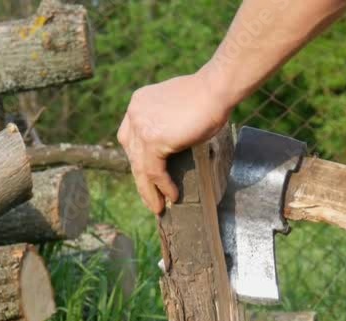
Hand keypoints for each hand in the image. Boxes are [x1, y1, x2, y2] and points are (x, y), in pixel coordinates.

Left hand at [117, 65, 235, 213]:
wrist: (216, 89)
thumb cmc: (206, 96)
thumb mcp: (175, 108)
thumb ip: (164, 123)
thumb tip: (169, 145)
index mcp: (138, 103)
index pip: (128, 137)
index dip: (136, 158)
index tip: (144, 174)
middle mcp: (135, 114)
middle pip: (132, 154)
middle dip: (141, 179)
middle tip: (150, 197)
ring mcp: (142, 127)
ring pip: (140, 167)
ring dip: (148, 190)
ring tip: (157, 207)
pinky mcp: (153, 140)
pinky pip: (153, 171)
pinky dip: (162, 186)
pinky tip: (172, 196)